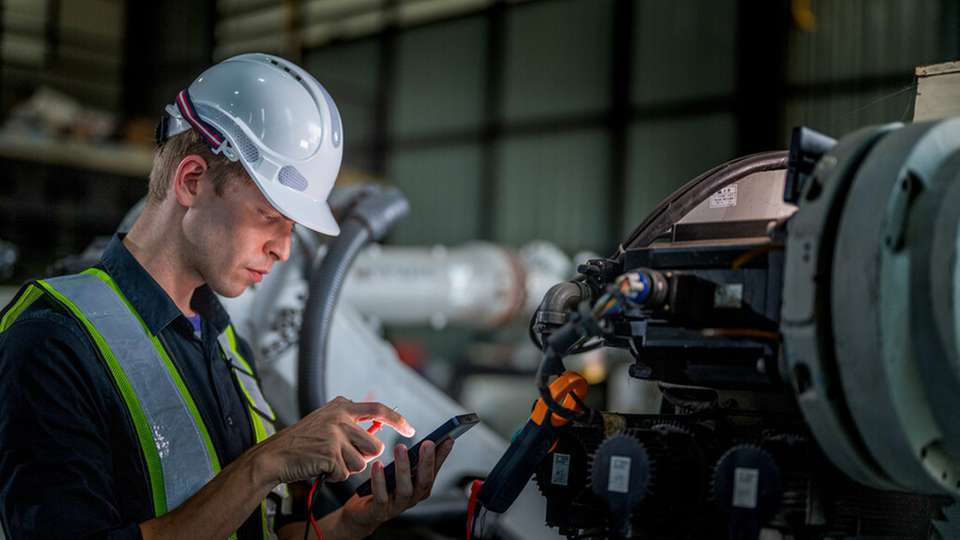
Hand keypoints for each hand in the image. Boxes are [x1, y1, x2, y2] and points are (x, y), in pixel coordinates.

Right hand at [257, 396, 414, 483]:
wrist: (274, 455)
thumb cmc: (301, 442)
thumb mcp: (326, 422)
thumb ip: (350, 425)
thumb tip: (377, 441)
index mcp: (341, 406)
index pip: (379, 410)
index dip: (397, 421)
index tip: (411, 430)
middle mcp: (341, 416)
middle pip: (375, 446)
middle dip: (364, 458)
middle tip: (343, 458)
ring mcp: (336, 434)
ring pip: (362, 463)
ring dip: (347, 469)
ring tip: (328, 461)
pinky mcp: (330, 453)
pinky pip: (345, 473)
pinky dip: (334, 476)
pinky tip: (320, 468)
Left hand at [339, 438, 454, 537]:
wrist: (361, 514)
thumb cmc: (383, 488)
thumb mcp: (399, 472)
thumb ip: (411, 460)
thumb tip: (425, 439)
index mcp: (420, 487)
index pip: (435, 470)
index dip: (442, 456)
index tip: (448, 438)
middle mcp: (412, 498)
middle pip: (424, 481)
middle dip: (427, 462)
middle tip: (428, 443)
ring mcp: (397, 507)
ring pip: (405, 489)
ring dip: (404, 468)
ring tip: (400, 447)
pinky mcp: (379, 512)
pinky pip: (381, 497)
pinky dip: (380, 481)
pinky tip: (378, 465)